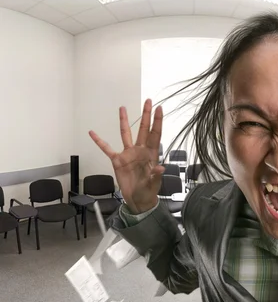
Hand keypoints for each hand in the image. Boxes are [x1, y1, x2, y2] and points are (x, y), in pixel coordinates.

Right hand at [89, 99, 164, 213]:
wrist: (138, 201)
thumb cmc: (148, 192)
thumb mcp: (153, 184)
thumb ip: (156, 175)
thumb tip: (161, 167)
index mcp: (151, 154)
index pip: (155, 134)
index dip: (157, 122)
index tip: (159, 108)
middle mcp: (140, 151)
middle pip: (143, 129)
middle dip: (146, 115)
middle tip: (148, 101)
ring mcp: (128, 154)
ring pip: (126, 134)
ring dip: (124, 121)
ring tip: (122, 108)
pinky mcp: (117, 161)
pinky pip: (107, 149)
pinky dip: (100, 141)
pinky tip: (93, 133)